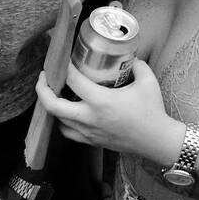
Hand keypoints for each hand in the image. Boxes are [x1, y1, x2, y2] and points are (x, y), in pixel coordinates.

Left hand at [40, 59, 180, 162]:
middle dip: (42, 89)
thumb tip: (129, 57)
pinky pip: (67, 132)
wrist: (156, 141)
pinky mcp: (91, 141)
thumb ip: (136, 65)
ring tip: (54, 93)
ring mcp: (88, 132)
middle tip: (44, 77)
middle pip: (52, 105)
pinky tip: (66, 113)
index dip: (64, 67)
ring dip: (52, 105)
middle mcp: (90, 117)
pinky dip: (62, 121)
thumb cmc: (152, 111)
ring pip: (57, 120)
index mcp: (101, 101)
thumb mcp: (147, 81)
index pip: (72, 80)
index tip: (63, 58)